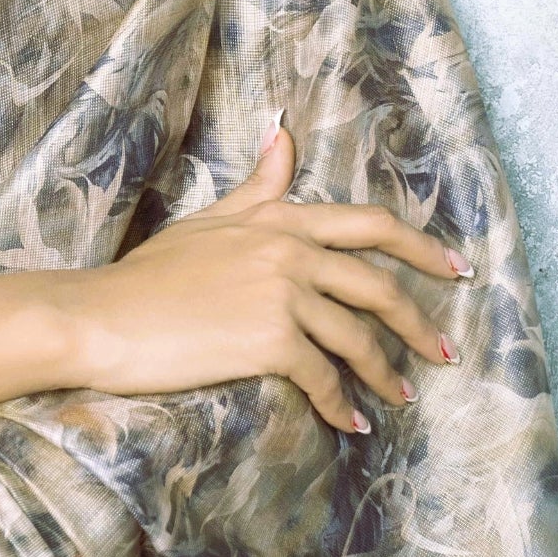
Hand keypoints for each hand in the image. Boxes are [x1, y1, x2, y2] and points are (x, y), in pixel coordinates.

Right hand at [70, 123, 470, 431]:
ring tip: (398, 398)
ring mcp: (282, 294)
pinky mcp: (270, 340)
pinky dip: (342, 406)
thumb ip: (258, 185)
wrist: (102, 316)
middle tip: (444, 353)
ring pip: (358, 337)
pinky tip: (351, 423)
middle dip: (419, 322)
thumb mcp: (209, 219)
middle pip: (378, 284)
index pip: (368, 224)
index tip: (455, 269)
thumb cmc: (148, 274)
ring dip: (385, 373)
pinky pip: (324, 378)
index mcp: (279, 219)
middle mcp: (289, 250)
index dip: (420, 247)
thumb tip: (285, 133)